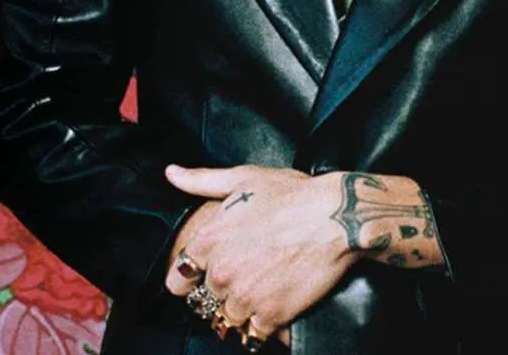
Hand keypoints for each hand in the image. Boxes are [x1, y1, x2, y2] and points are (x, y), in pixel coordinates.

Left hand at [163, 164, 360, 346]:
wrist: (336, 217)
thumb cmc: (291, 194)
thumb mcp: (243, 178)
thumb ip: (201, 180)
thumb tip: (171, 173)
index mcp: (208, 241)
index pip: (178, 280)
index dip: (192, 277)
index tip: (207, 273)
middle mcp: (221, 272)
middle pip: (206, 300)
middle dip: (223, 289)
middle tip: (247, 273)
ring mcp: (245, 297)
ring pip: (229, 318)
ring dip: (242, 308)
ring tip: (263, 286)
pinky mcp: (271, 315)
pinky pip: (254, 333)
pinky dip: (263, 323)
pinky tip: (275, 301)